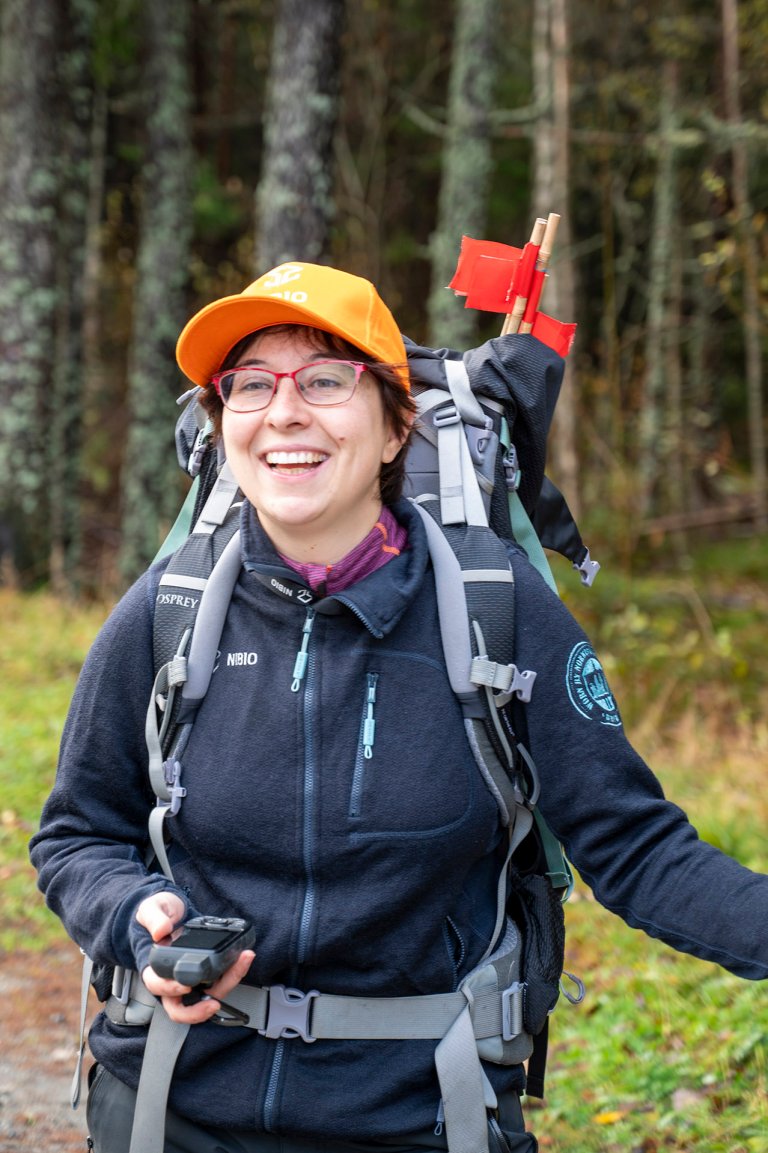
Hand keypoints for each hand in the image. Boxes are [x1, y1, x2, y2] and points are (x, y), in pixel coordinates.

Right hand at [136, 891, 254, 1023]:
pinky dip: (234, 973)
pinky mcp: (209, 973)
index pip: (157, 987)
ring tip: (241, 964)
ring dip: (226, 985)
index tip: (184, 986)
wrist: (176, 910)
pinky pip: (221, 981)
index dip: (170, 990)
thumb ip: (154, 918)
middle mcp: (172, 980)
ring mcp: (192, 979)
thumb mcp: (151, 908)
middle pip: (182, 1006)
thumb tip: (161, 932)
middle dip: (198, 1011)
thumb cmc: (160, 913)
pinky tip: (243, 958)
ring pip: (207, 996)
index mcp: (154, 967)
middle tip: (212, 1004)